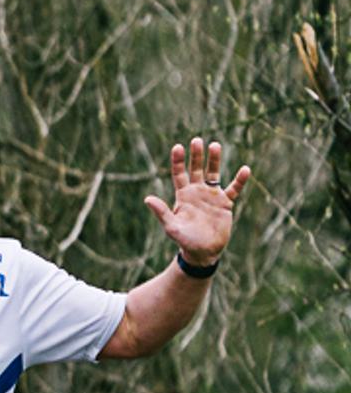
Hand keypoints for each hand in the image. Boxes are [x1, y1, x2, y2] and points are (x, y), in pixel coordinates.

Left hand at [144, 138, 250, 266]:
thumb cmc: (184, 240)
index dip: (178, 161)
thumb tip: (147, 199)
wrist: (203, 252)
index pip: (179, 174)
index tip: (178, 147)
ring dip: (214, 160)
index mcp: (183, 195)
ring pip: (214, 174)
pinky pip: (234, 189)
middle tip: (197, 140)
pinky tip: (245, 170)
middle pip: (197, 169)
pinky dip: (239, 180)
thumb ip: (162, 212)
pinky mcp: (225, 203)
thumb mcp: (171, 226)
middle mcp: (197, 192)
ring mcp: (212, 196)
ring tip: (215, 145)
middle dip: (196, 155)